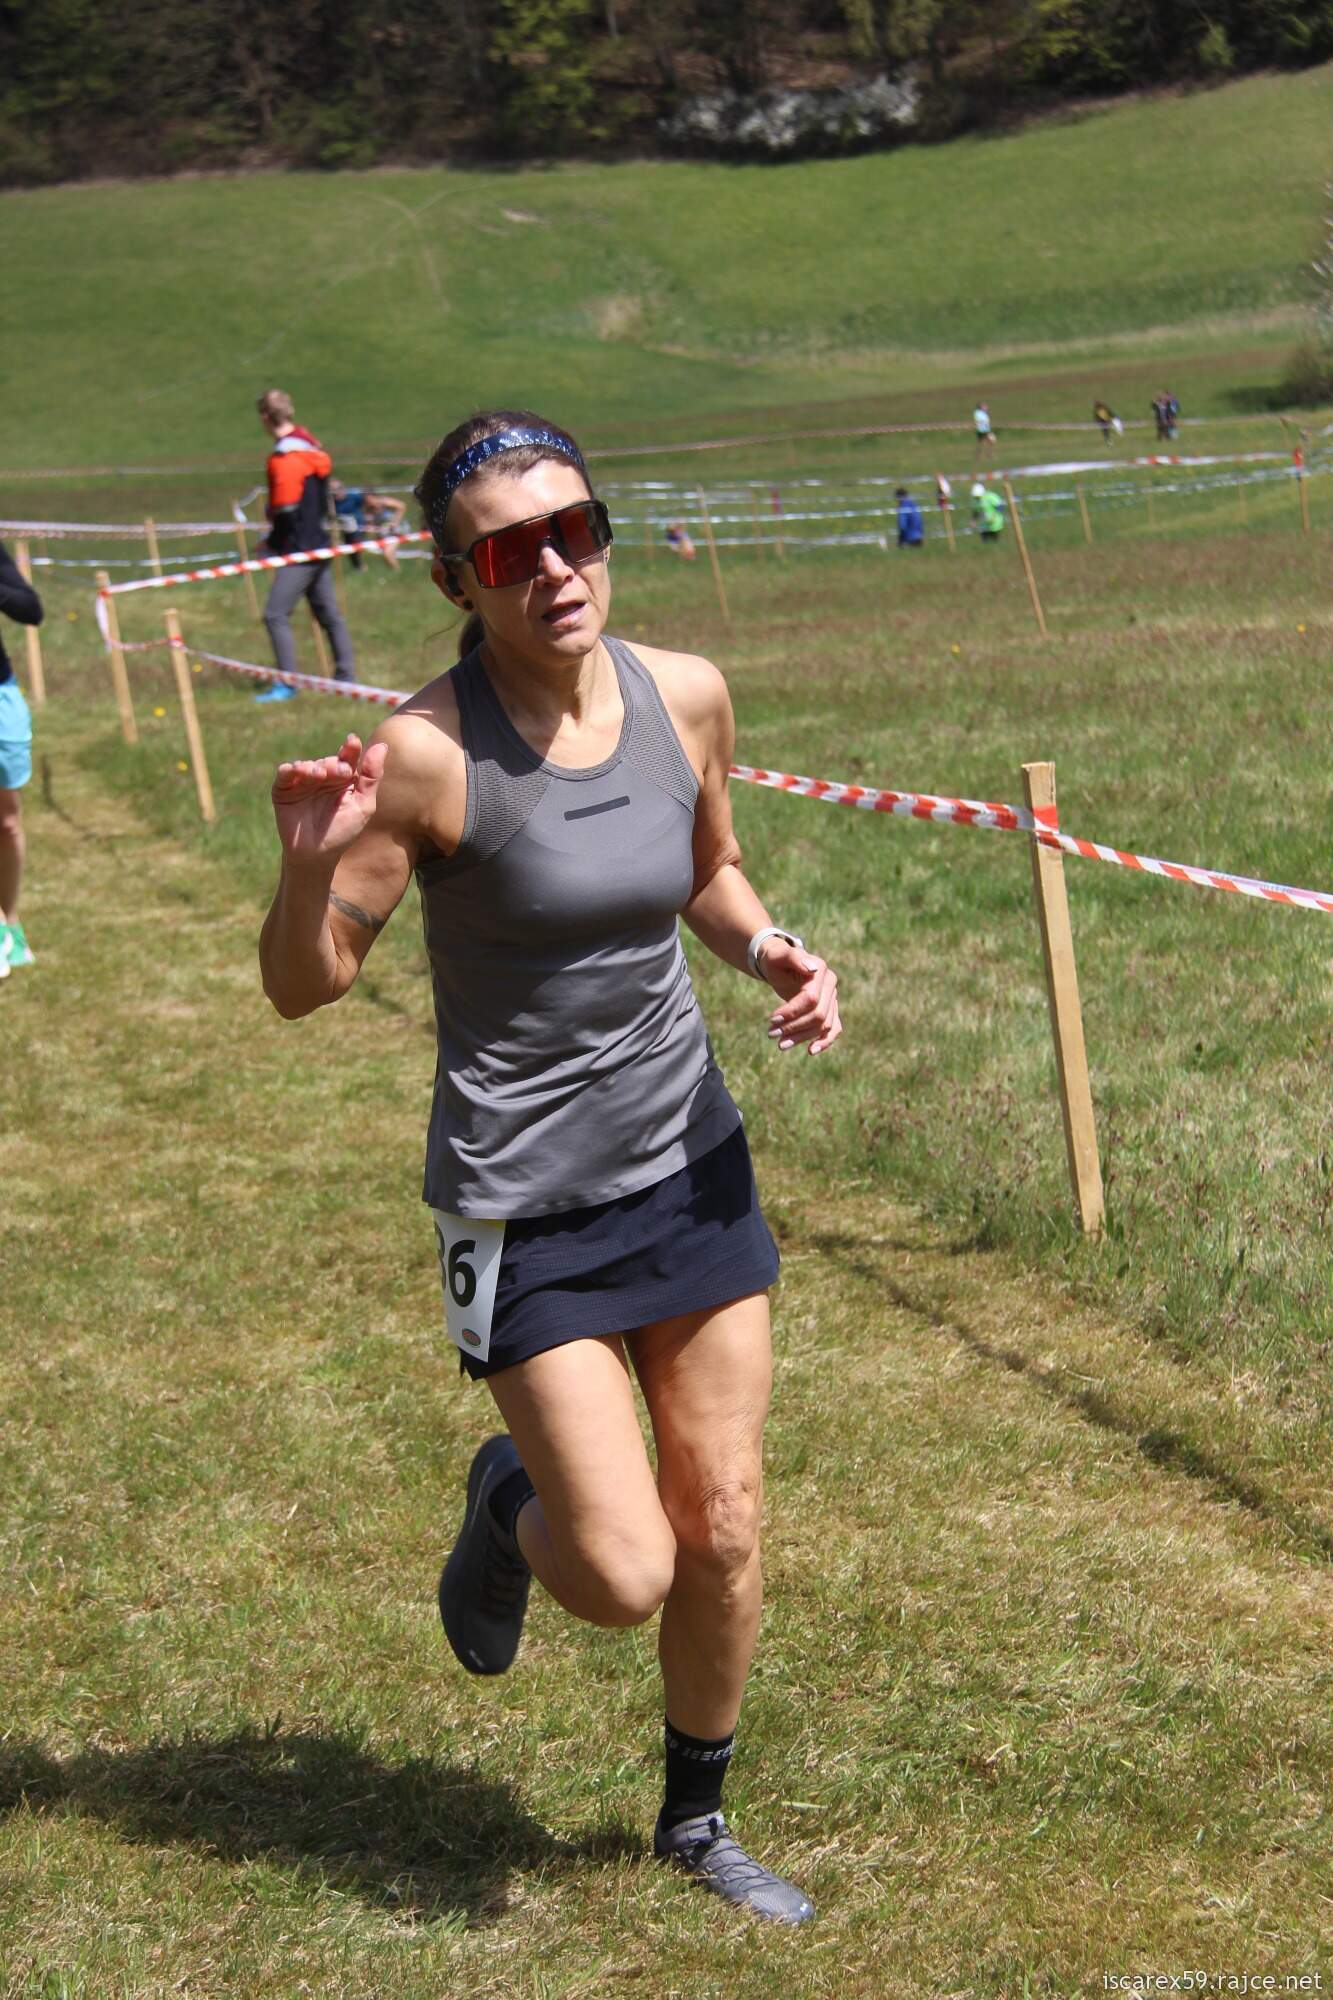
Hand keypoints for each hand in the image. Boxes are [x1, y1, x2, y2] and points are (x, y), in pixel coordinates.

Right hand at [271, 733, 386, 869]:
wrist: (317, 854)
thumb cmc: (343, 831)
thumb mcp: (363, 805)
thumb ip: (371, 776)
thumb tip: (382, 745)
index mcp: (344, 779)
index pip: (348, 757)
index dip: (351, 748)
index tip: (353, 742)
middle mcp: (323, 777)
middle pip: (328, 760)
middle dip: (333, 764)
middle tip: (341, 772)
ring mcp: (303, 782)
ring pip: (306, 764)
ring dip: (312, 766)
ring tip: (319, 775)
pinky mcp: (284, 790)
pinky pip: (285, 774)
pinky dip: (289, 770)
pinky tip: (296, 770)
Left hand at [759, 939, 841, 1055]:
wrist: (779, 965)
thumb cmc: (776, 959)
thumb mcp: (778, 955)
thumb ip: (793, 957)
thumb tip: (812, 968)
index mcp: (821, 971)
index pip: (810, 999)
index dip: (792, 1012)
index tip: (772, 1019)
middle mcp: (831, 985)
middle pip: (818, 1015)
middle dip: (794, 1027)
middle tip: (771, 1034)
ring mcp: (832, 998)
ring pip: (823, 1025)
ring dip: (802, 1037)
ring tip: (780, 1044)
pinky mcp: (830, 1010)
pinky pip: (834, 1029)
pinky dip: (825, 1041)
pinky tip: (811, 1051)